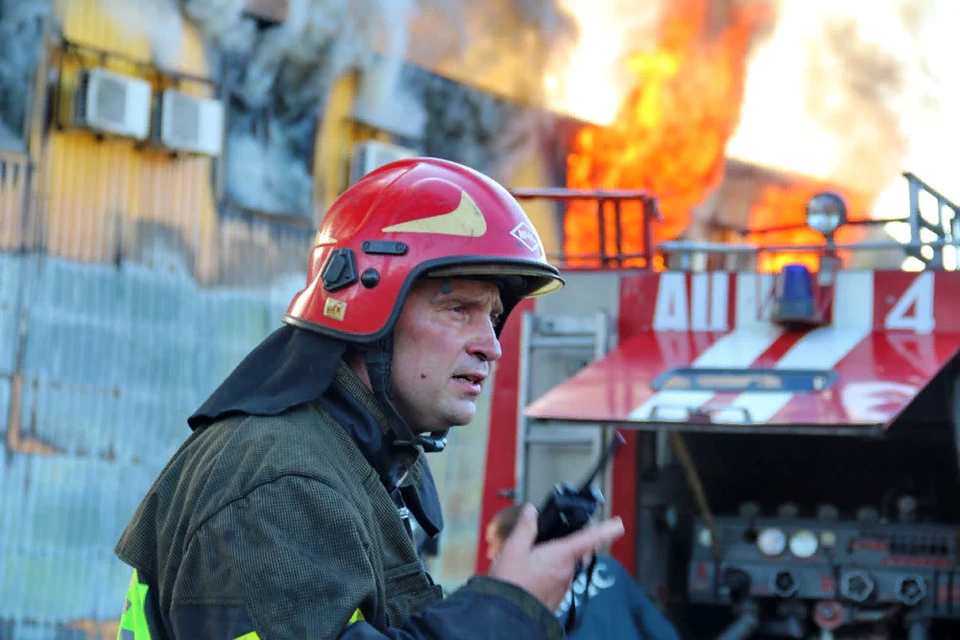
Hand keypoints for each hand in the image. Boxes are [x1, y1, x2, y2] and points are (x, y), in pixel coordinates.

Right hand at [488, 503, 624, 611]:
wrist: (508, 617)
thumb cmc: (512, 583)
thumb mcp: (513, 549)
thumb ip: (525, 528)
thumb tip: (532, 511)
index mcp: (561, 555)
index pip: (589, 539)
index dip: (606, 530)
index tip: (619, 524)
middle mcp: (567, 571)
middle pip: (575, 551)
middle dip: (565, 544)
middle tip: (547, 539)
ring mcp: (562, 586)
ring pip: (564, 566)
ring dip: (553, 560)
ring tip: (530, 559)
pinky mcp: (555, 598)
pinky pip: (556, 579)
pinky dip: (548, 573)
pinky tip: (530, 575)